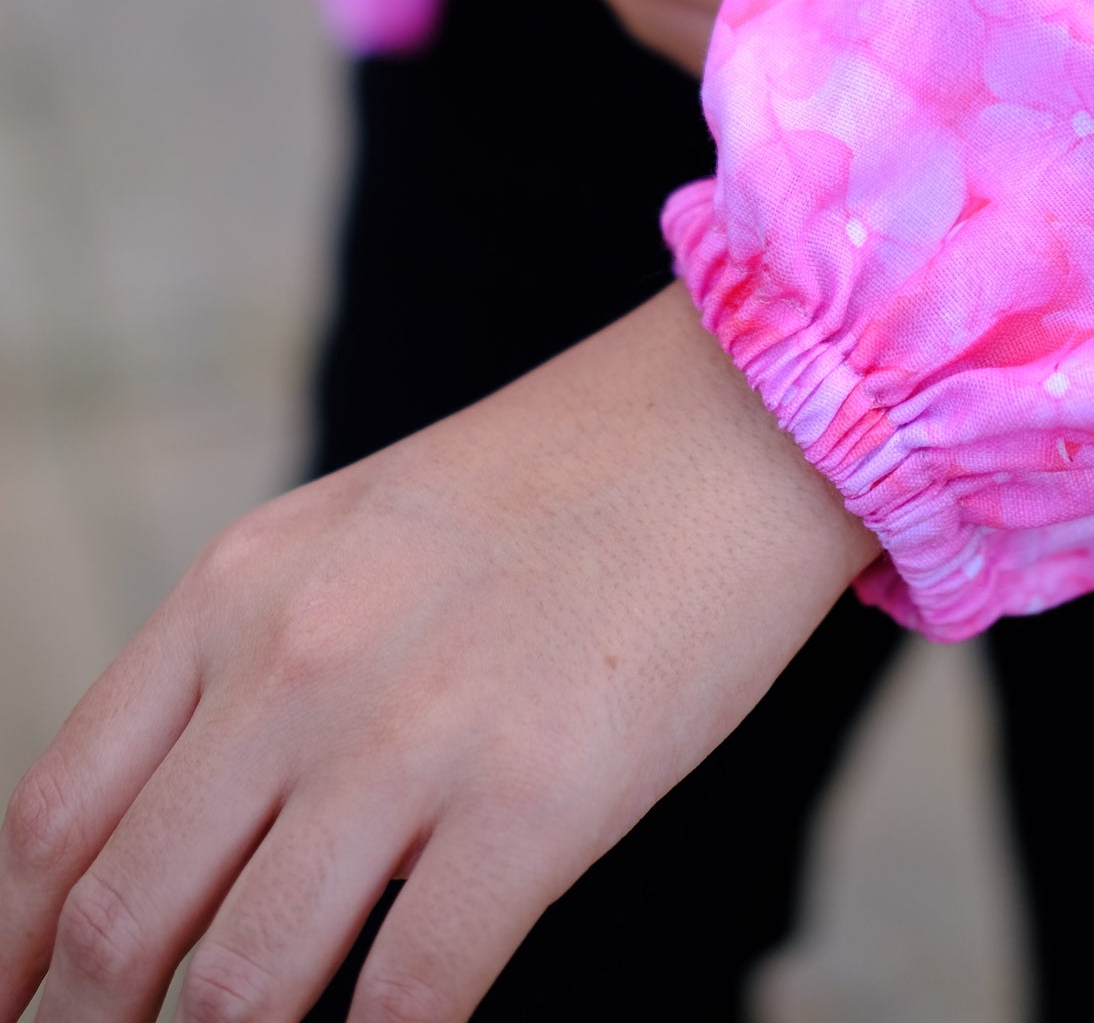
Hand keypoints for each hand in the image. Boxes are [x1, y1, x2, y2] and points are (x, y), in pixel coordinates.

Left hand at [0, 286, 874, 1021]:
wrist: (733, 416)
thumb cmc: (549, 486)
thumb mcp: (350, 537)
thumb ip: (249, 668)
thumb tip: (177, 842)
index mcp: (236, 589)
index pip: (54, 815)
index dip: (8, 954)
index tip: (14, 1012)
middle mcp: (297, 663)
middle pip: (122, 922)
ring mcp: (414, 735)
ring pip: (241, 985)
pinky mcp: (537, 804)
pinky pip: (407, 1000)